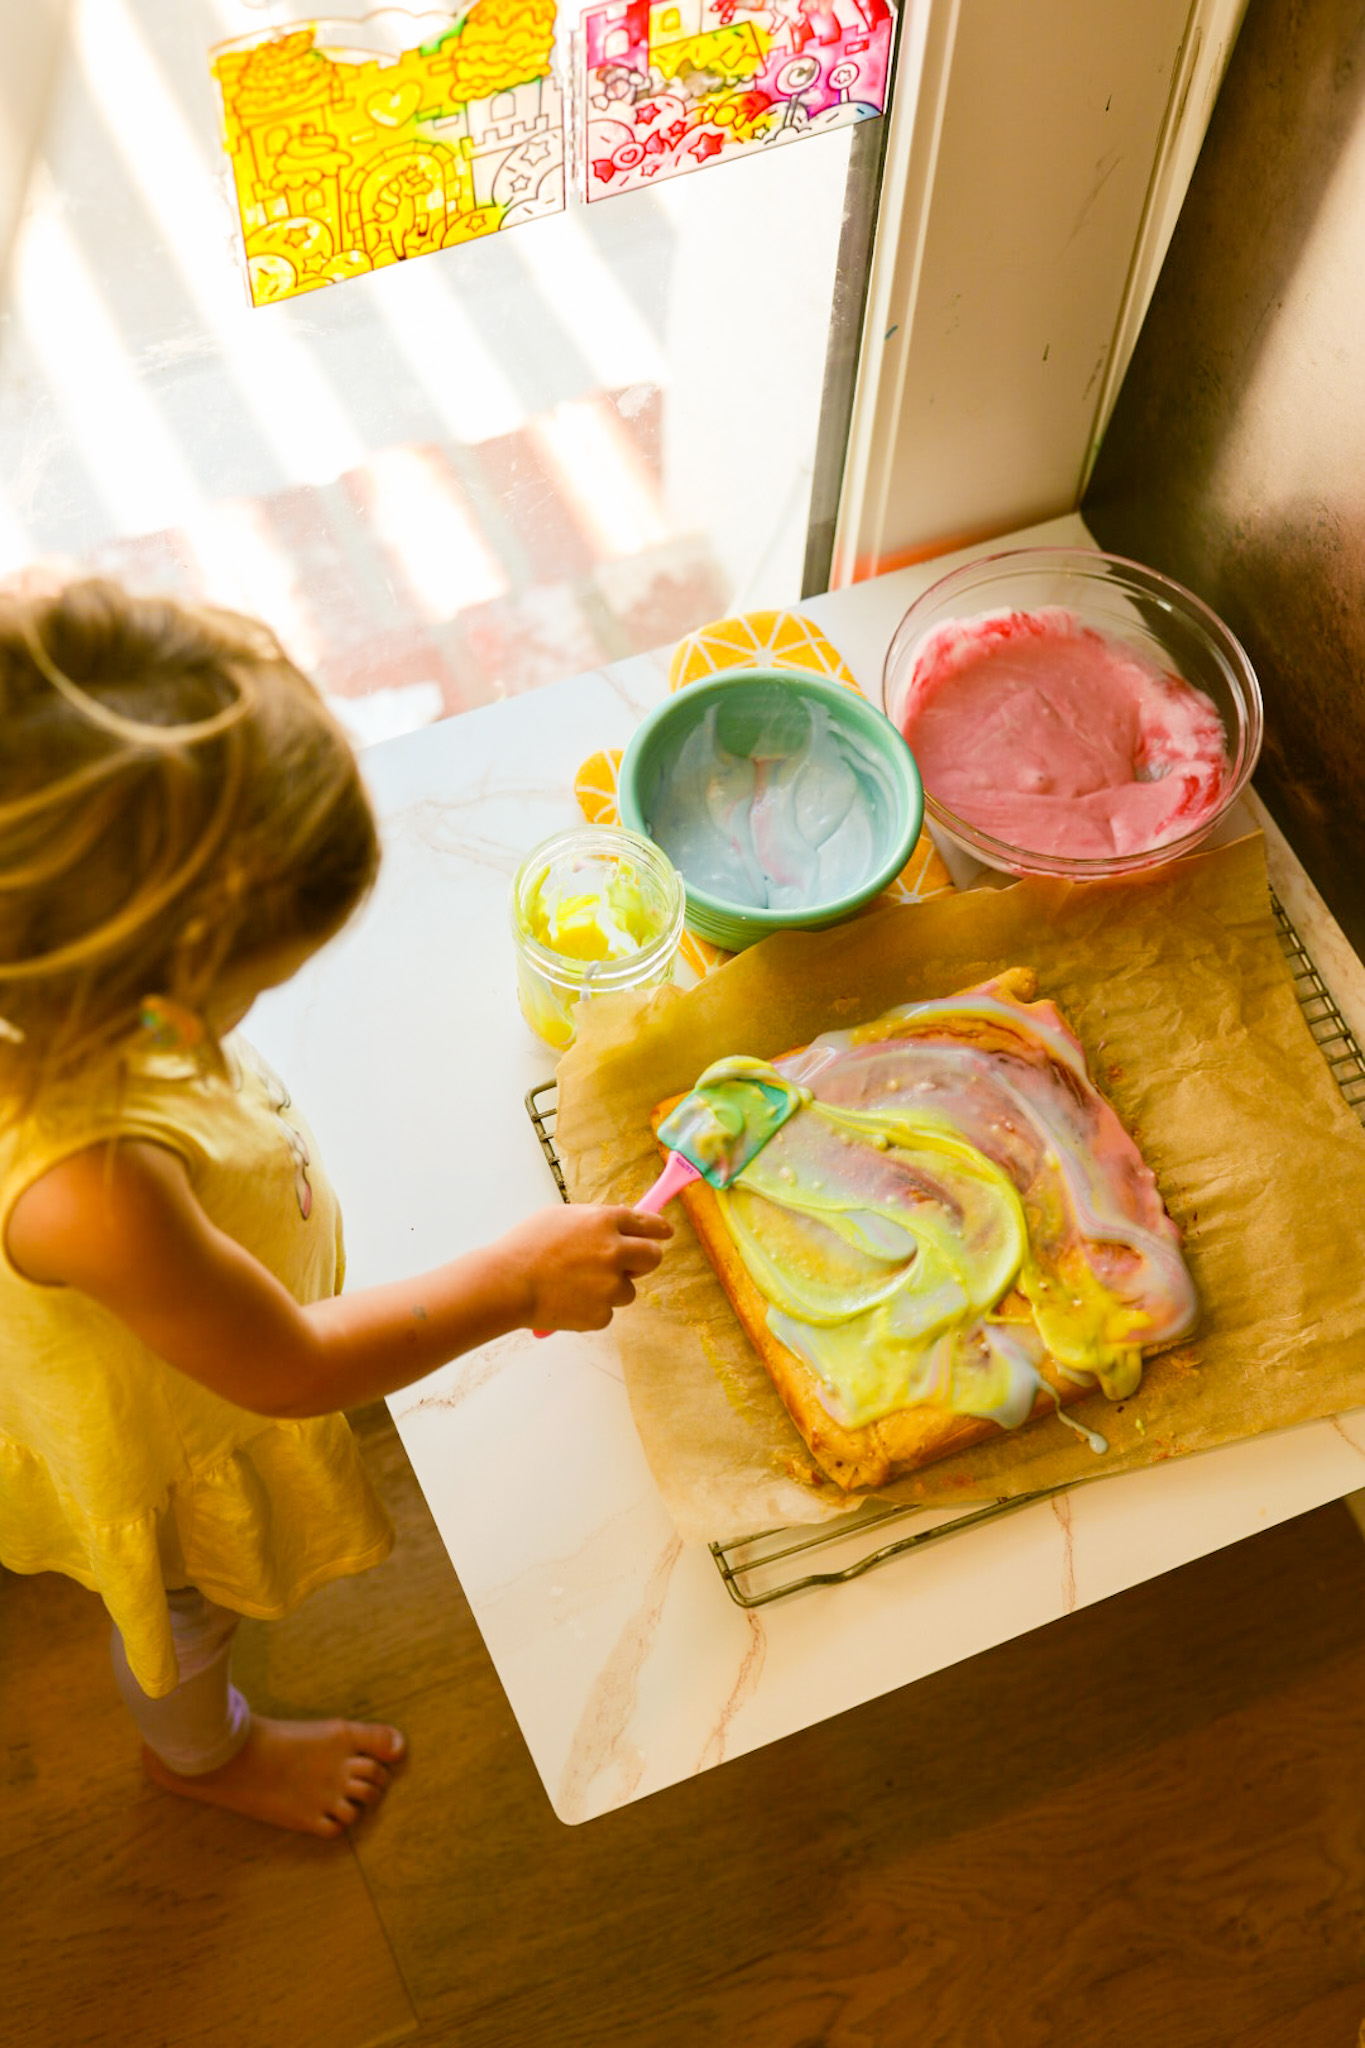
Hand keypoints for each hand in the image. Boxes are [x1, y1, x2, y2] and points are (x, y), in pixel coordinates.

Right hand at [497, 1204, 672, 1333]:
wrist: (506, 1284)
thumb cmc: (526, 1246)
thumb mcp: (561, 1217)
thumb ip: (594, 1220)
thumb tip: (618, 1225)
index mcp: (604, 1222)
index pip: (647, 1223)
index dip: (659, 1228)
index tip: (665, 1232)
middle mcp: (614, 1251)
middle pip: (653, 1257)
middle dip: (644, 1260)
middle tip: (628, 1265)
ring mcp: (610, 1285)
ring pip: (628, 1289)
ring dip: (611, 1288)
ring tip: (575, 1284)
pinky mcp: (601, 1314)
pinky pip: (606, 1311)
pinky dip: (592, 1308)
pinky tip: (567, 1300)